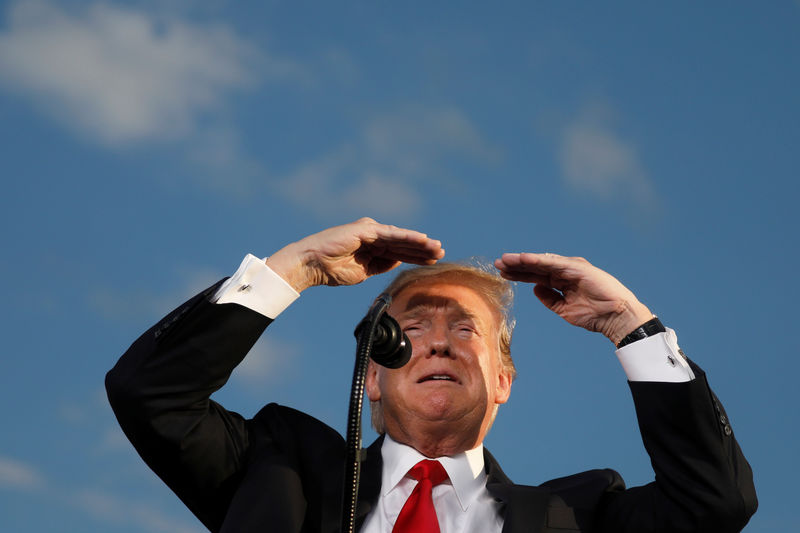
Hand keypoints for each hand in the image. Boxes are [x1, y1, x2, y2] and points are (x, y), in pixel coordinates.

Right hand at [266, 218, 444, 292]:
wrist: (312, 265)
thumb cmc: (331, 270)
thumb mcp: (363, 272)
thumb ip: (380, 266)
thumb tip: (397, 261)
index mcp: (371, 247)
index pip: (399, 251)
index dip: (416, 256)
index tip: (432, 261)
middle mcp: (372, 236)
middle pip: (403, 243)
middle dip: (423, 249)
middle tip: (442, 252)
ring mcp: (369, 231)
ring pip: (400, 238)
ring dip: (420, 243)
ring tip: (437, 248)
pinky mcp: (366, 230)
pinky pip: (392, 234)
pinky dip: (408, 237)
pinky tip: (422, 240)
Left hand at [494, 253, 652, 344]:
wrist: (615, 317)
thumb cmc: (594, 315)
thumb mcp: (564, 309)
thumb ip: (549, 299)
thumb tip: (534, 290)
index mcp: (562, 282)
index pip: (536, 276)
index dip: (519, 274)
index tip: (502, 274)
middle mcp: (565, 272)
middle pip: (536, 267)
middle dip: (516, 265)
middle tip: (498, 263)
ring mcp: (571, 268)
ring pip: (542, 262)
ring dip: (523, 260)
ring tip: (505, 259)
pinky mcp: (577, 267)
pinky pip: (553, 262)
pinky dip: (537, 260)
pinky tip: (523, 259)